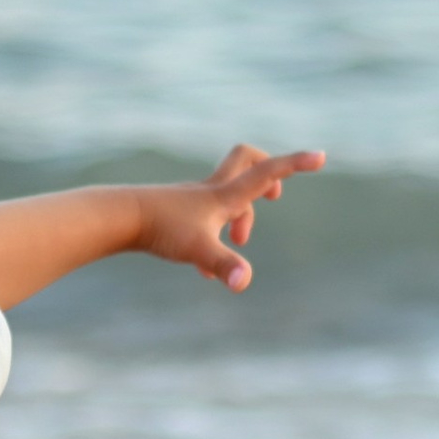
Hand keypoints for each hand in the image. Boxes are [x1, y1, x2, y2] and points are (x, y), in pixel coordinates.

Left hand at [138, 142, 324, 292]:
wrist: (118, 216)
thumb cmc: (160, 229)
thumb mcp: (197, 250)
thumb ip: (224, 265)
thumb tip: (242, 282)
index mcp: (224, 195)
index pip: (266, 173)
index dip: (295, 164)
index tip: (320, 156)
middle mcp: (210, 191)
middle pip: (245, 161)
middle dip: (266, 174)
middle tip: (273, 196)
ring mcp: (192, 200)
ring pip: (226, 194)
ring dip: (241, 216)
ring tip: (236, 244)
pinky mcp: (177, 212)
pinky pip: (206, 216)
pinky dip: (215, 234)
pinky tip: (203, 270)